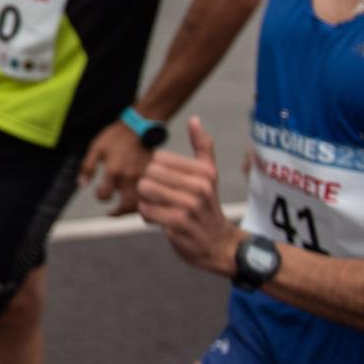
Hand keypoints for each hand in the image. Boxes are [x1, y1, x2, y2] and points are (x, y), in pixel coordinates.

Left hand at [81, 120, 154, 215]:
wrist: (140, 126)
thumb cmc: (116, 137)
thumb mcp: (96, 148)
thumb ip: (87, 167)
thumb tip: (81, 185)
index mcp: (113, 171)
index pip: (104, 195)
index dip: (100, 196)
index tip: (100, 192)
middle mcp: (130, 177)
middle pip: (127, 206)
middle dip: (119, 212)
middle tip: (113, 212)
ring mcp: (145, 178)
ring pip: (142, 203)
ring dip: (134, 210)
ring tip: (126, 209)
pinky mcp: (155, 177)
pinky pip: (153, 195)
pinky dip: (147, 202)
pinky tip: (140, 200)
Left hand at [135, 117, 239, 275]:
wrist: (218, 245)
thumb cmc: (207, 206)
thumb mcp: (209, 175)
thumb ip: (202, 146)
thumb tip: (194, 119)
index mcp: (204, 172)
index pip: (159, 157)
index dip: (157, 171)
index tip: (169, 184)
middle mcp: (199, 187)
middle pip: (148, 173)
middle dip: (149, 186)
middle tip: (163, 198)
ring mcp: (189, 206)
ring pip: (144, 190)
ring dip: (146, 201)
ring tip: (161, 208)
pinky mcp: (178, 224)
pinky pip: (145, 211)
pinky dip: (148, 216)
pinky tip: (161, 221)